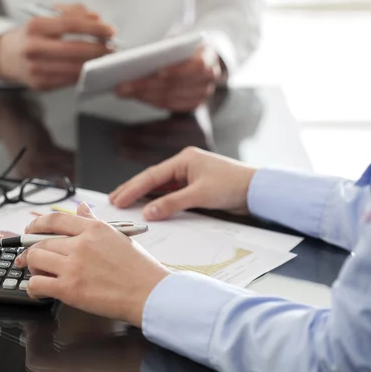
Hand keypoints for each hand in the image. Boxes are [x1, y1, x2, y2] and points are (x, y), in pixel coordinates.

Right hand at [0, 4, 114, 89]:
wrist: (7, 56)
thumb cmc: (32, 35)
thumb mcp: (46, 16)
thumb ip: (72, 13)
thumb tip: (97, 19)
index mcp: (34, 26)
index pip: (70, 25)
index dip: (94, 27)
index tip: (110, 30)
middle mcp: (33, 48)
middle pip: (74, 49)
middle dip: (99, 49)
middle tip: (112, 48)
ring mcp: (36, 69)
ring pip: (74, 68)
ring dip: (94, 64)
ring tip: (105, 59)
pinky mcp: (40, 85)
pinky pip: (69, 80)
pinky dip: (84, 74)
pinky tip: (91, 69)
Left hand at [15, 203, 170, 326]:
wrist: (150, 294)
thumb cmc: (140, 269)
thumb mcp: (118, 237)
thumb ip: (95, 223)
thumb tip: (82, 209)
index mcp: (94, 229)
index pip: (54, 219)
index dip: (36, 224)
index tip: (30, 230)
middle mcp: (81, 244)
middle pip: (40, 241)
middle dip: (31, 250)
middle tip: (30, 259)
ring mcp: (74, 266)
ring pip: (34, 259)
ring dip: (32, 267)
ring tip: (40, 275)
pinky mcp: (70, 288)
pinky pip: (36, 284)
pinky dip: (33, 288)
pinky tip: (40, 291)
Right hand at [110, 147, 256, 220]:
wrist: (257, 190)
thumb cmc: (232, 186)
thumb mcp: (199, 195)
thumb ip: (172, 204)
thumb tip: (148, 212)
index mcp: (184, 160)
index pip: (152, 176)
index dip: (133, 188)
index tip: (117, 200)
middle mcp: (184, 164)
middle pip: (153, 178)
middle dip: (132, 189)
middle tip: (113, 200)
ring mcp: (190, 175)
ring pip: (161, 186)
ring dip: (144, 195)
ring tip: (124, 203)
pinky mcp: (195, 186)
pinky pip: (171, 192)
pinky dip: (159, 199)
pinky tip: (148, 206)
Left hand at [116, 44, 221, 111]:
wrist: (204, 57)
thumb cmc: (187, 48)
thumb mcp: (180, 41)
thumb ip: (166, 49)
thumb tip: (137, 58)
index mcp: (208, 56)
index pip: (195, 66)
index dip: (176, 70)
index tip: (156, 72)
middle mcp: (209, 77)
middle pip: (175, 85)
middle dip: (146, 85)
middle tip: (123, 85)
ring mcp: (203, 93)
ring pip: (170, 98)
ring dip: (144, 96)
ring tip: (124, 91)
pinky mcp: (194, 104)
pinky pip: (170, 106)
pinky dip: (152, 101)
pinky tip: (137, 97)